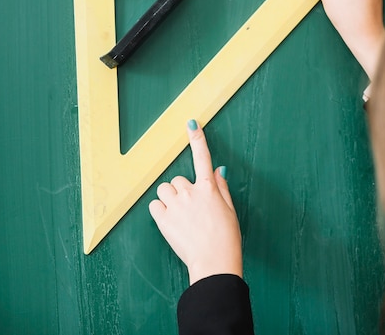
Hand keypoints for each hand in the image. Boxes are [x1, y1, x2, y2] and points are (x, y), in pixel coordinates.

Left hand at [149, 120, 242, 284]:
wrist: (214, 262)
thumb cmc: (226, 239)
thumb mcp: (230, 211)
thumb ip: (221, 188)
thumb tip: (217, 170)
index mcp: (209, 189)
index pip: (203, 158)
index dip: (197, 139)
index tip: (191, 123)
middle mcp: (191, 192)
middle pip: (178, 180)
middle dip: (181, 192)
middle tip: (190, 211)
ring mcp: (176, 204)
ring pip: (164, 189)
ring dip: (169, 199)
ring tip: (180, 218)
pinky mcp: (163, 217)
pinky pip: (155, 205)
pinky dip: (160, 212)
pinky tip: (171, 223)